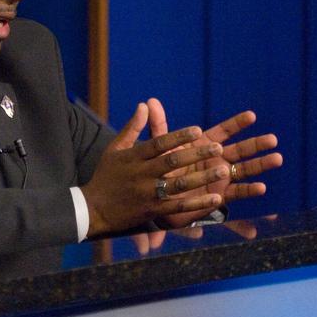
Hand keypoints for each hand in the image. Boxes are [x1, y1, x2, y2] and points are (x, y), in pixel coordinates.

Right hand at [81, 102, 225, 236]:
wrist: (92, 209)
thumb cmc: (105, 176)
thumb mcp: (115, 148)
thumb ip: (132, 127)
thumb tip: (144, 105)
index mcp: (132, 156)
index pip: (158, 143)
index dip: (178, 136)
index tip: (198, 130)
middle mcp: (141, 173)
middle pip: (171, 162)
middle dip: (196, 154)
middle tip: (217, 148)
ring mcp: (147, 193)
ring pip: (179, 184)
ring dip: (202, 178)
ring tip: (223, 170)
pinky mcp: (153, 211)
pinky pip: (179, 207)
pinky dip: (198, 203)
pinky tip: (216, 199)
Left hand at [145, 100, 283, 226]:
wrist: (157, 195)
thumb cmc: (160, 168)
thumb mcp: (159, 145)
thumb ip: (159, 125)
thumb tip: (150, 101)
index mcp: (203, 145)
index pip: (223, 131)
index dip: (237, 123)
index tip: (252, 115)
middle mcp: (215, 159)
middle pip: (240, 150)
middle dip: (256, 144)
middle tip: (273, 139)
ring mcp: (220, 177)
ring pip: (244, 169)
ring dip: (261, 164)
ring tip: (277, 158)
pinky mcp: (219, 194)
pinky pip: (237, 191)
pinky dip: (249, 189)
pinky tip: (262, 187)